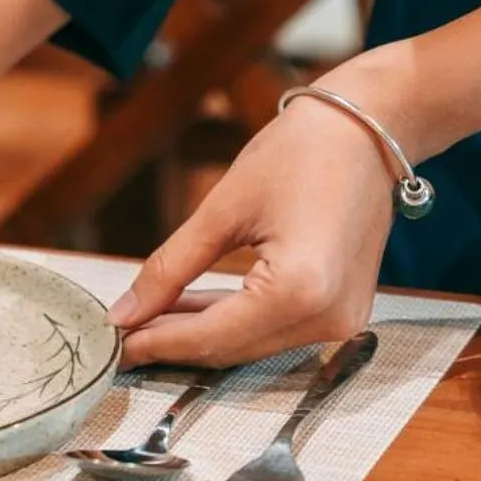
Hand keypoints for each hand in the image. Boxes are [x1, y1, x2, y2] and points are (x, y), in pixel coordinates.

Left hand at [107, 85, 395, 366]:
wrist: (367, 130)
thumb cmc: (299, 152)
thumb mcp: (223, 208)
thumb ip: (171, 267)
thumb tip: (126, 311)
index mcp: (299, 292)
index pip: (211, 338)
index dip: (156, 342)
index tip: (113, 341)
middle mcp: (327, 320)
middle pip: (232, 350)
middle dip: (174, 341)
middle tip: (122, 330)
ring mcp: (342, 322)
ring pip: (252, 346)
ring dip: (201, 332)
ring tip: (148, 314)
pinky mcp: (343, 311)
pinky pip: (275, 329)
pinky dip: (234, 320)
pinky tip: (192, 305)